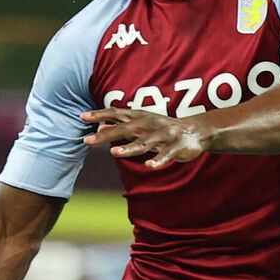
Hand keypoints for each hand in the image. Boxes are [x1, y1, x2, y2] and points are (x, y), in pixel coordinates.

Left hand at [81, 107, 205, 168]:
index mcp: (140, 117)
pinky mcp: (177, 147)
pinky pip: (166, 154)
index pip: (116, 113)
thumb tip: (99, 127)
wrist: (196, 131)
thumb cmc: (163, 128)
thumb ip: (122, 127)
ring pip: (144, 142)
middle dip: (106, 135)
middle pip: (125, 128)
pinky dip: (158, 160)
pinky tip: (149, 166)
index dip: (100, 114)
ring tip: (114, 153)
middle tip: (87, 140)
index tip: (82, 117)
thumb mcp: (142, 125)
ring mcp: (164, 135)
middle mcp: (150, 124)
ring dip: (129, 147)